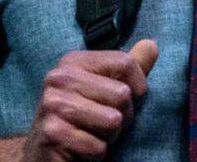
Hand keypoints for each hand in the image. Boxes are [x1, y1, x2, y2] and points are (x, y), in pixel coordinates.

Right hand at [20, 39, 158, 160]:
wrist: (45, 152)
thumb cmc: (82, 120)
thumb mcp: (105, 90)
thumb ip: (128, 69)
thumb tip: (151, 45)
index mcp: (73, 61)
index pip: (126, 63)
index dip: (137, 88)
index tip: (123, 102)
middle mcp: (59, 78)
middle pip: (122, 94)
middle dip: (122, 117)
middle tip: (101, 123)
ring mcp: (53, 105)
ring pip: (113, 121)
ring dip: (109, 136)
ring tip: (91, 134)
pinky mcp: (52, 133)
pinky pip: (98, 147)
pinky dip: (96, 153)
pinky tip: (81, 148)